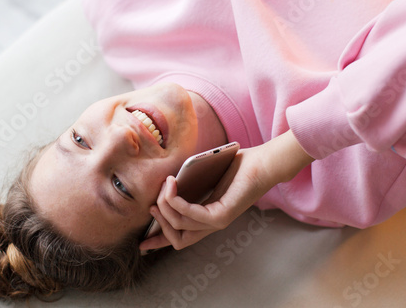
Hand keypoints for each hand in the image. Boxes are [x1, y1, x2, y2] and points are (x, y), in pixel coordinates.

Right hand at [139, 130, 313, 251]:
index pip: (181, 238)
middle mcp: (212, 225)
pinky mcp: (221, 215)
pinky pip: (189, 213)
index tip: (142, 243)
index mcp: (207, 219)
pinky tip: (171, 185)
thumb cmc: (235, 167)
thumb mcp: (204, 179)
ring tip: (164, 184)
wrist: (263, 163)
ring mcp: (217, 222)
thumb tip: (164, 187)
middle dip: (159, 223)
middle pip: (177, 240)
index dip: (160, 242)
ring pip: (178, 224)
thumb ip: (187, 188)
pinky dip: (175, 200)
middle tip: (152, 203)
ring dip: (164, 204)